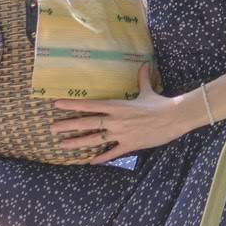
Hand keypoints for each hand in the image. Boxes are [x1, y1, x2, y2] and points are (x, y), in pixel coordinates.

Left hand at [49, 64, 203, 160]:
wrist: (174, 117)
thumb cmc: (160, 103)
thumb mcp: (148, 90)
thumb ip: (142, 78)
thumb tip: (143, 64)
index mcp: (117, 105)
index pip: (90, 105)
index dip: (73, 105)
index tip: (57, 105)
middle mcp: (115, 120)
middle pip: (87, 123)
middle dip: (68, 126)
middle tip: (52, 129)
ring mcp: (121, 133)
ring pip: (95, 139)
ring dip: (78, 142)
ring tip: (63, 145)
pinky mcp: (130, 144)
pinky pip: (112, 152)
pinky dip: (101, 157)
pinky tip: (90, 161)